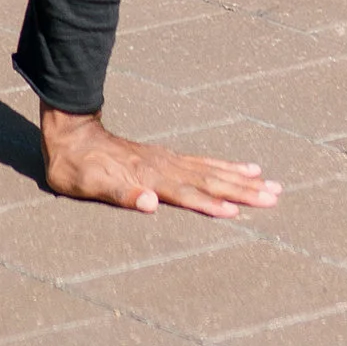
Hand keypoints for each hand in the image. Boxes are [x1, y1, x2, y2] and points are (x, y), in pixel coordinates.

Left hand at [40, 106, 279, 221]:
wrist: (71, 134)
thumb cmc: (77, 168)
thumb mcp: (90, 185)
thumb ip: (121, 193)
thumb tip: (150, 202)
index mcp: (151, 177)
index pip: (189, 194)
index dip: (213, 204)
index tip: (241, 211)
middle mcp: (165, 167)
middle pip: (210, 180)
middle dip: (243, 190)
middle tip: (276, 194)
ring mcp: (167, 160)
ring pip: (211, 170)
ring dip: (240, 178)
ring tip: (269, 181)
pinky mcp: (165, 157)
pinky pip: (203, 162)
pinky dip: (224, 166)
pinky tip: (240, 168)